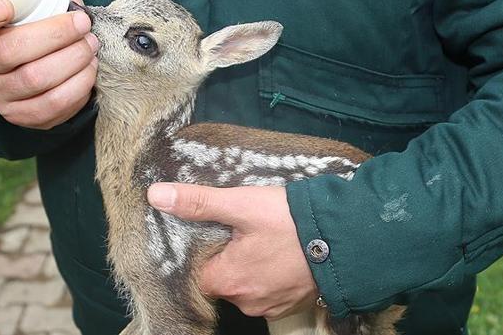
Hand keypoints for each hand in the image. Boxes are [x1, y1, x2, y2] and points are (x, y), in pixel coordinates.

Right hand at [0, 0, 96, 129]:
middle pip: (8, 55)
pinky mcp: (24, 116)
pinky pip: (51, 108)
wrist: (45, 59)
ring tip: (91, 44)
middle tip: (81, 22)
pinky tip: (89, 70)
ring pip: (34, 82)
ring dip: (71, 60)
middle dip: (52, 36)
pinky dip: (77, 87)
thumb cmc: (32, 13)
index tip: (5, 4)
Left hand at [147, 183, 317, 319]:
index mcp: (227, 281)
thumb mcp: (240, 204)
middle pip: (221, 278)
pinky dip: (271, 273)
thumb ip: (198, 202)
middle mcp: (246, 302)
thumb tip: (155, 195)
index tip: (217, 229)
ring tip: (265, 237)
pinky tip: (281, 251)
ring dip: (251, 264)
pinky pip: (269, 289)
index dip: (203, 248)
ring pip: (246, 284)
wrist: (347, 238)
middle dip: (228, 255)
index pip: (196, 270)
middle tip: (244, 228)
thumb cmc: (291, 222)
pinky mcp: (292, 304)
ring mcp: (271, 306)